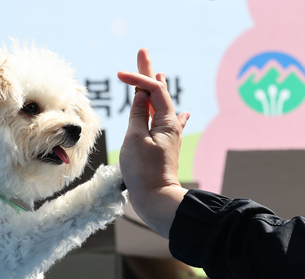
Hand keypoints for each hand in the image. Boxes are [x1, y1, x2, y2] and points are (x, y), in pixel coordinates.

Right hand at [117, 48, 190, 237]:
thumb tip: (141, 98)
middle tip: (143, 53)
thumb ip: (138, 115)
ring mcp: (168, 136)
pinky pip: (167, 122)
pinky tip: (184, 114)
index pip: (152, 90)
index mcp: (166, 121)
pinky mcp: (164, 147)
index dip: (138, 79)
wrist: (157, 199)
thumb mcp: (135, 139)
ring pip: (161, 106)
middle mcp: (170, 126)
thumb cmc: (143, 171)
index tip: (120, 74)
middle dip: (149, 73)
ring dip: (156, 89)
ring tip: (158, 75)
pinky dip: (168, 113)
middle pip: (159, 94)